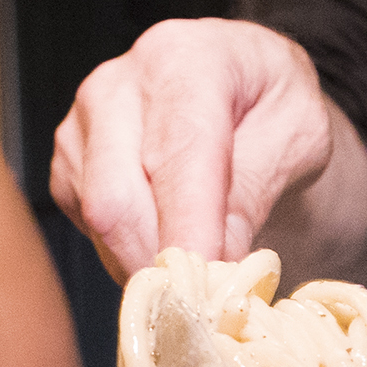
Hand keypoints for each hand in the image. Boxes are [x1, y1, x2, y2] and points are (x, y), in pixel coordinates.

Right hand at [51, 18, 366, 282]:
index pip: (178, 158)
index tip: (206, 292)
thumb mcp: (299, 136)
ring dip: (152, 263)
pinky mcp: (67, 167)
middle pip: (118, 202)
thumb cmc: (271, 105)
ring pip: (101, 226)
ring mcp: (82, 126)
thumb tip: (216, 260)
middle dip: (166, 265)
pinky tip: (168, 240)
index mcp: (182, 61)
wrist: (241, 85)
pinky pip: (88, 233)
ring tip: (202, 266)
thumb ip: (257, 189)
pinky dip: (130, 255)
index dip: (190, 232)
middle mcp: (117, 86)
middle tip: (214, 305)